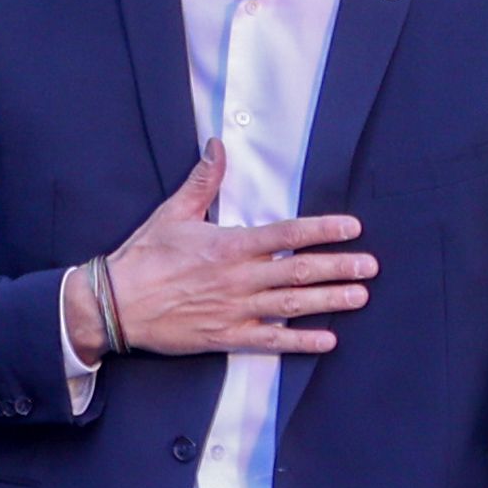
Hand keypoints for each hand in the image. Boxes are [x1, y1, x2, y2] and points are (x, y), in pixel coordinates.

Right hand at [102, 143, 371, 358]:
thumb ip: (204, 181)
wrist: (116, 304)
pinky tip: (327, 341)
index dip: (323, 231)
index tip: (352, 228)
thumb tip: (217, 144)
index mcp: (229, 245)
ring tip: (360, 298)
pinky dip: (300, 342)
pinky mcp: (226, 337)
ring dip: (329, 302)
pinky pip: (271, 342)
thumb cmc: (144, 257)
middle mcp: (239, 278)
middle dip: (338, 267)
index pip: (287, 235)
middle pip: (299, 272)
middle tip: (370, 266)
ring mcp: (235, 310)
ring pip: (292, 306)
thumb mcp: (174, 213)